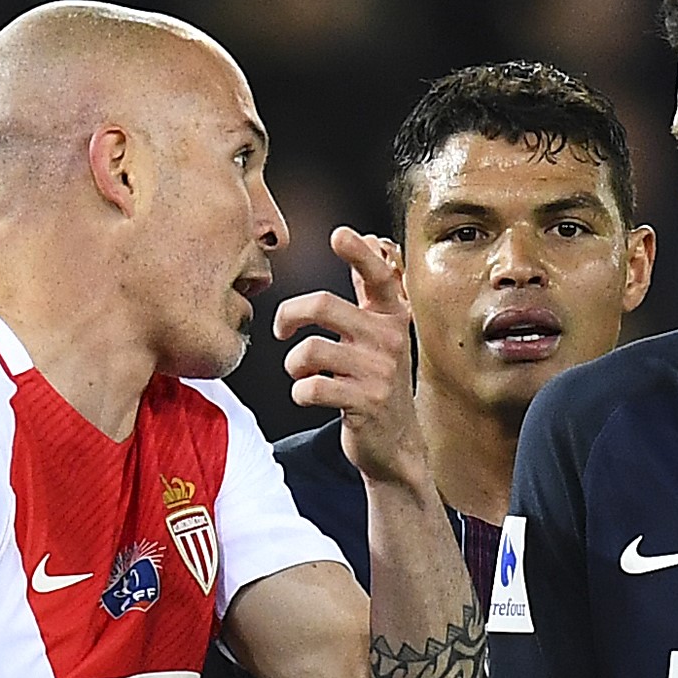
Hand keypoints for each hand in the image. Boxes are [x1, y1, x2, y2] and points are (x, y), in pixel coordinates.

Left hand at [275, 227, 428, 487]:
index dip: (359, 253)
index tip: (339, 234)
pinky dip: (300, 392)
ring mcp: (378, 374)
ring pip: (310, 351)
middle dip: (289, 315)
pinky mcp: (364, 404)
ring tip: (299, 372)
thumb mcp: (383, 335)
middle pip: (324, 306)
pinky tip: (309, 395)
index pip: (379, 276)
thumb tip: (373, 241)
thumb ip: (372, 291)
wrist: (396, 443)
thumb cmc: (379, 383)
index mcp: (392, 319)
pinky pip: (312, 388)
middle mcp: (389, 341)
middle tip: (281, 329)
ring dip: (293, 363)